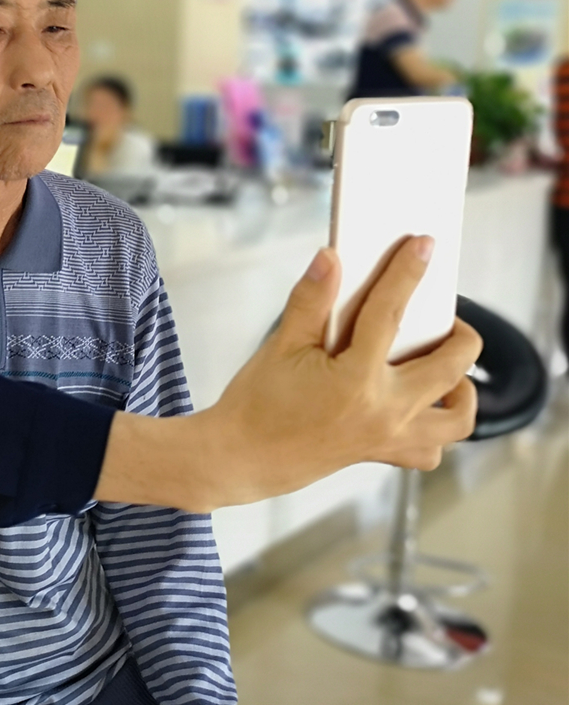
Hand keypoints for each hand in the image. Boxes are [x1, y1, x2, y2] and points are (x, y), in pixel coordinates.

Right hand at [97, 236, 481, 510]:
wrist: (242, 457)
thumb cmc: (257, 404)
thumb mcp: (281, 346)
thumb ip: (310, 300)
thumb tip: (330, 258)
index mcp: (356, 381)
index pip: (390, 314)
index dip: (407, 273)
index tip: (423, 246)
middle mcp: (385, 412)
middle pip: (451, 365)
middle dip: (459, 332)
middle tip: (443, 316)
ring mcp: (390, 438)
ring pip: (458, 417)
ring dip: (463, 386)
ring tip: (444, 364)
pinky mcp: (384, 455)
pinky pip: (432, 449)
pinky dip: (437, 426)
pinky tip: (422, 404)